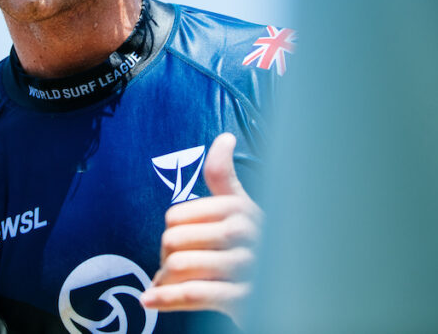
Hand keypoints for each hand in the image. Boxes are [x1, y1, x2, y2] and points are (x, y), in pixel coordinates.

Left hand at [140, 133, 260, 324]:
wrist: (287, 294)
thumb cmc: (255, 247)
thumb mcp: (243, 209)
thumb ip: (225, 176)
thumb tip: (225, 137)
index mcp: (240, 208)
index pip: (176, 216)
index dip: (170, 232)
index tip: (179, 244)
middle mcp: (246, 233)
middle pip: (173, 240)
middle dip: (165, 258)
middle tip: (173, 269)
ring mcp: (246, 267)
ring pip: (179, 266)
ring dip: (165, 281)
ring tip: (170, 285)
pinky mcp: (243, 299)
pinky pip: (193, 294)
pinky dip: (165, 299)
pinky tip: (150, 300)